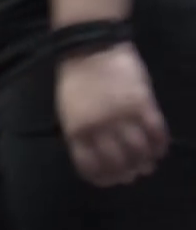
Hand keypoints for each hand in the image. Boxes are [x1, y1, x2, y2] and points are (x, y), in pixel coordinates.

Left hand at [56, 44, 169, 186]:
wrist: (91, 49)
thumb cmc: (77, 81)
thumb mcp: (68, 112)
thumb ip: (81, 134)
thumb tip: (98, 158)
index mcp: (76, 131)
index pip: (90, 166)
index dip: (104, 179)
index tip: (112, 181)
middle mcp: (99, 127)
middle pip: (118, 162)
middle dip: (127, 173)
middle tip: (134, 174)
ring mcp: (122, 116)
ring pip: (140, 151)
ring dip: (146, 162)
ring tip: (148, 164)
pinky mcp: (142, 103)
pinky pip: (156, 132)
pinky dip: (160, 144)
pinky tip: (160, 148)